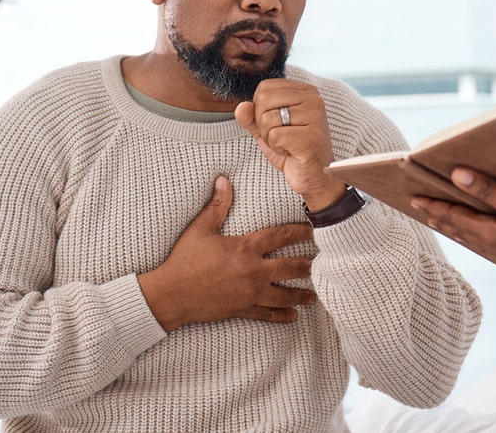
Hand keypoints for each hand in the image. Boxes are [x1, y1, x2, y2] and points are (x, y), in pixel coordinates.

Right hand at [137, 176, 316, 331]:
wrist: (170, 295)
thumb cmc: (184, 260)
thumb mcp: (199, 229)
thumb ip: (216, 205)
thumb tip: (223, 180)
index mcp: (245, 248)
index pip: (280, 236)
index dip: (300, 231)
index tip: (315, 230)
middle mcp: (253, 271)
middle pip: (290, 267)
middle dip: (308, 265)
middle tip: (324, 263)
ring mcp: (249, 293)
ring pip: (283, 294)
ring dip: (301, 294)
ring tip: (314, 295)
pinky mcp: (242, 309)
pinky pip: (267, 314)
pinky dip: (281, 316)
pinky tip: (293, 316)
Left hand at [235, 79, 346, 210]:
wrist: (314, 177)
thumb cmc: (293, 151)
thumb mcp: (267, 130)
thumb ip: (251, 116)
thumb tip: (241, 106)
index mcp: (305, 91)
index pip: (265, 87)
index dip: (260, 109)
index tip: (278, 125)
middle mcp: (313, 99)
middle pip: (263, 100)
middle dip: (263, 124)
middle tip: (281, 137)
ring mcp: (315, 117)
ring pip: (267, 119)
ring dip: (270, 138)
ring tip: (288, 145)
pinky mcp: (311, 136)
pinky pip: (274, 136)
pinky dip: (277, 148)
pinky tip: (291, 152)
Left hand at [411, 168, 495, 276]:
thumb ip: (489, 191)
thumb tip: (456, 175)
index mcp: (491, 237)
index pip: (453, 217)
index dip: (433, 205)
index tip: (412, 196)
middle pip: (459, 230)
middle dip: (438, 216)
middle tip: (418, 206)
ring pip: (472, 239)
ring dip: (454, 227)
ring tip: (439, 219)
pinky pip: (487, 243)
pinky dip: (474, 234)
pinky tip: (478, 232)